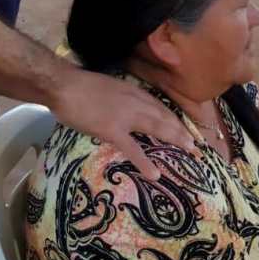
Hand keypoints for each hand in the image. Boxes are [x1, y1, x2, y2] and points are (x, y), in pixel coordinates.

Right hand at [51, 68, 194, 180]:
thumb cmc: (79, 86)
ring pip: (156, 127)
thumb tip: (124, 110)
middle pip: (163, 116)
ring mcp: (125, 116)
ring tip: (189, 151)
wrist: (63, 85)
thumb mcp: (107, 87)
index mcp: (132, 91)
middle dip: (181, 130)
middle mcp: (134, 102)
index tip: (184, 127)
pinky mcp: (112, 130)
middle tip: (195, 144)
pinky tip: (154, 174)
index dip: (172, 118)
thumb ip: (120, 98)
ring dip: (174, 139)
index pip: (158, 105)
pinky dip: (145, 161)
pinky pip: (132, 148)